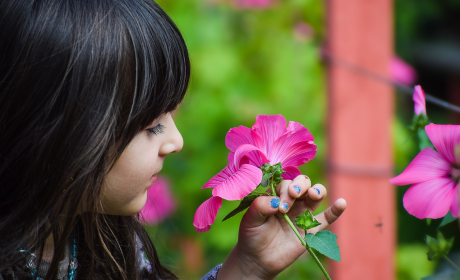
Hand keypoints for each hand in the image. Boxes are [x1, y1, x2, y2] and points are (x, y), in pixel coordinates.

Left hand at [217, 175, 346, 279]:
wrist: (258, 258)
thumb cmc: (252, 235)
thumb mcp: (250, 219)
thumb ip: (260, 206)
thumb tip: (276, 202)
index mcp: (276, 195)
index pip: (285, 183)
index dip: (284, 190)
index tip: (279, 206)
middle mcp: (291, 201)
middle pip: (302, 183)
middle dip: (300, 185)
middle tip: (293, 195)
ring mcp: (303, 214)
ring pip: (316, 195)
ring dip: (317, 191)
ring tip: (313, 195)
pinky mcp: (311, 229)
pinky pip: (327, 217)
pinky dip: (336, 210)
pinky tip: (341, 203)